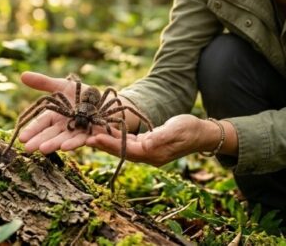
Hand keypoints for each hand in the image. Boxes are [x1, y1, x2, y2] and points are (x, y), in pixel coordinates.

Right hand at [17, 71, 112, 153]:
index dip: (31, 130)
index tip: (21, 138)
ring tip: (43, 150)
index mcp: (55, 116)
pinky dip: (74, 142)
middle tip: (27, 148)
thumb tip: (22, 75)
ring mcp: (77, 131)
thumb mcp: (62, 85)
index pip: (40, 124)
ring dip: (54, 144)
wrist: (105, 99)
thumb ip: (43, 83)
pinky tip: (66, 147)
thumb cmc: (81, 93)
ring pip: (64, 138)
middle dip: (39, 141)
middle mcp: (64, 126)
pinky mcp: (91, 133)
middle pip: (50, 134)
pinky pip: (82, 138)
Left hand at [86, 114, 213, 166]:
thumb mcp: (176, 130)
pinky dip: (117, 137)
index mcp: (153, 153)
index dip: (110, 144)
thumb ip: (161, 137)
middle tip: (84, 138)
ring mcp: (148, 151)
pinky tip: (107, 131)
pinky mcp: (148, 144)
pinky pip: (128, 142)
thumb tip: (147, 143)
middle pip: (121, 151)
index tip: (94, 138)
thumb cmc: (190, 129)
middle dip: (102, 144)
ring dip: (107, 141)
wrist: (201, 133)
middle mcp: (148, 155)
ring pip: (123, 147)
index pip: (127, 150)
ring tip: (90, 134)